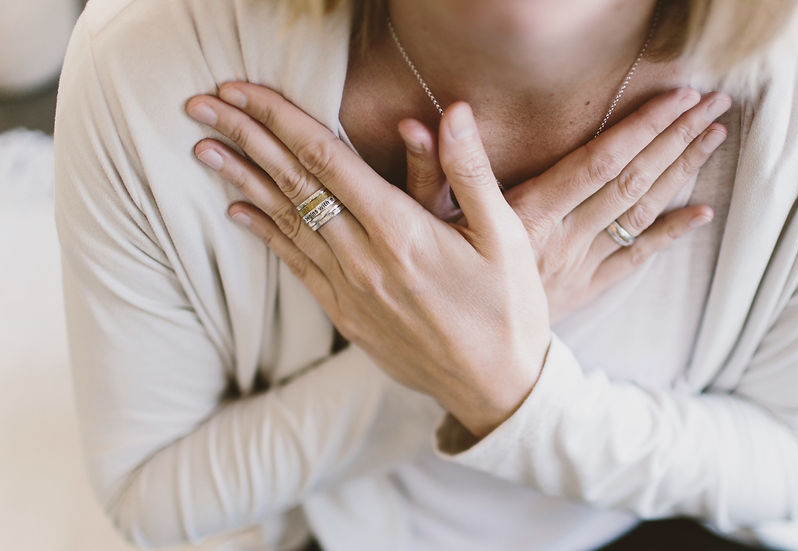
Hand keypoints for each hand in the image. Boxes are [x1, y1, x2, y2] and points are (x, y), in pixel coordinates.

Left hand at [186, 85, 549, 437]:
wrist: (496, 390)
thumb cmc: (509, 309)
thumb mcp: (506, 237)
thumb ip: (471, 172)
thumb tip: (452, 112)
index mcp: (401, 231)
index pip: (326, 159)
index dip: (279, 117)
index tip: (240, 88)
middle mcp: (364, 259)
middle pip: (293, 184)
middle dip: (245, 136)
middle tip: (200, 103)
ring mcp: (350, 290)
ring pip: (285, 222)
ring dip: (242, 179)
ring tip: (204, 147)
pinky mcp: (347, 316)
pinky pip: (295, 266)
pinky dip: (265, 233)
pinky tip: (237, 212)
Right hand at [397, 88, 729, 320]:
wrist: (461, 355)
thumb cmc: (437, 278)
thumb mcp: (425, 223)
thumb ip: (431, 169)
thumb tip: (434, 118)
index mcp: (530, 216)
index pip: (598, 163)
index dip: (641, 128)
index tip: (679, 96)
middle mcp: (563, 238)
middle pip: (631, 182)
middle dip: (675, 139)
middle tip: (716, 103)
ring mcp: (579, 265)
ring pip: (639, 214)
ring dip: (679, 173)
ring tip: (714, 136)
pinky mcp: (585, 287)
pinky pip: (635, 259)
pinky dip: (669, 235)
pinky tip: (700, 212)